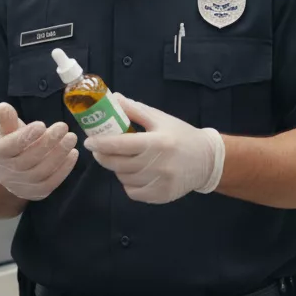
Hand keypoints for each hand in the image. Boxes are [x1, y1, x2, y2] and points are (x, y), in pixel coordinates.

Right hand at [0, 103, 78, 201]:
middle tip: (63, 127)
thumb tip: (4, 106)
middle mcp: (8, 172)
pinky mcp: (37, 193)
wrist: (8, 173)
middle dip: (48, 142)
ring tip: (71, 138)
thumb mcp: (4, 130)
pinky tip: (73, 153)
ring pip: (43, 171)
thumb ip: (6, 119)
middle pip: (30, 158)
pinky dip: (64, 168)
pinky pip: (52, 182)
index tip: (42, 124)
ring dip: (59, 154)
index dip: (27, 136)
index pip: (11, 146)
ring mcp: (22, 185)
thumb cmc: (9, 145)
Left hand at [84, 96, 225, 204]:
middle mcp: (158, 164)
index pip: (121, 144)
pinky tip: (134, 173)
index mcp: (157, 142)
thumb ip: (135, 110)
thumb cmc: (181, 136)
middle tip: (99, 150)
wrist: (207, 160)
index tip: (88, 142)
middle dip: (103, 156)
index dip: (101, 143)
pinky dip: (128, 183)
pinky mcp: (161, 196)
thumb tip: (113, 98)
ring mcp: (160, 183)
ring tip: (122, 159)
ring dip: (117, 169)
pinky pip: (133, 191)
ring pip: (124, 178)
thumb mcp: (160, 119)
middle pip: (118, 164)